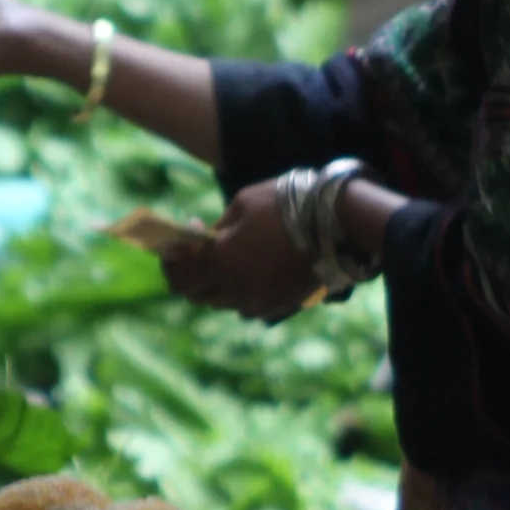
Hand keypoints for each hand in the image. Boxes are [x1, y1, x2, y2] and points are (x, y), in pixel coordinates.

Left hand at [158, 183, 319, 322]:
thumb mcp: (242, 204)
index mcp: (221, 263)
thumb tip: (206, 240)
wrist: (336, 222)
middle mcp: (237, 290)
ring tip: (234, 256)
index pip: (179, 279)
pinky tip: (257, 268)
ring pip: (225, 302)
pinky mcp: (281, 305)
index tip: (183, 239)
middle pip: (199, 295)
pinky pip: (251, 305)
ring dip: (220, 283)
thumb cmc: (285, 205)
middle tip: (204, 248)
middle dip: (194, 273)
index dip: (173, 262)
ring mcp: (260, 302)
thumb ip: (217, 228)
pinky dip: (244, 291)